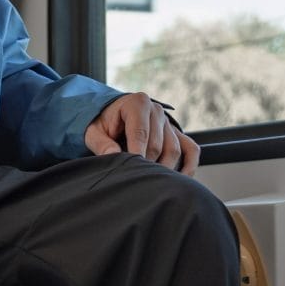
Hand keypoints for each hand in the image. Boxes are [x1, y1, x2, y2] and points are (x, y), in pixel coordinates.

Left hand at [84, 91, 199, 172]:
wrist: (113, 116)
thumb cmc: (103, 124)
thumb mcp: (94, 131)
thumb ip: (101, 143)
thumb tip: (113, 155)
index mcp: (137, 104)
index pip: (140, 132)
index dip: (136, 154)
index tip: (131, 171)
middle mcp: (156, 110)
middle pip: (157, 144)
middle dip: (146, 164)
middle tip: (134, 178)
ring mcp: (169, 122)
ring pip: (173, 149)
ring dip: (163, 168)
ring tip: (148, 181)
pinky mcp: (177, 134)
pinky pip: (190, 150)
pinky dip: (188, 166)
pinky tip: (177, 181)